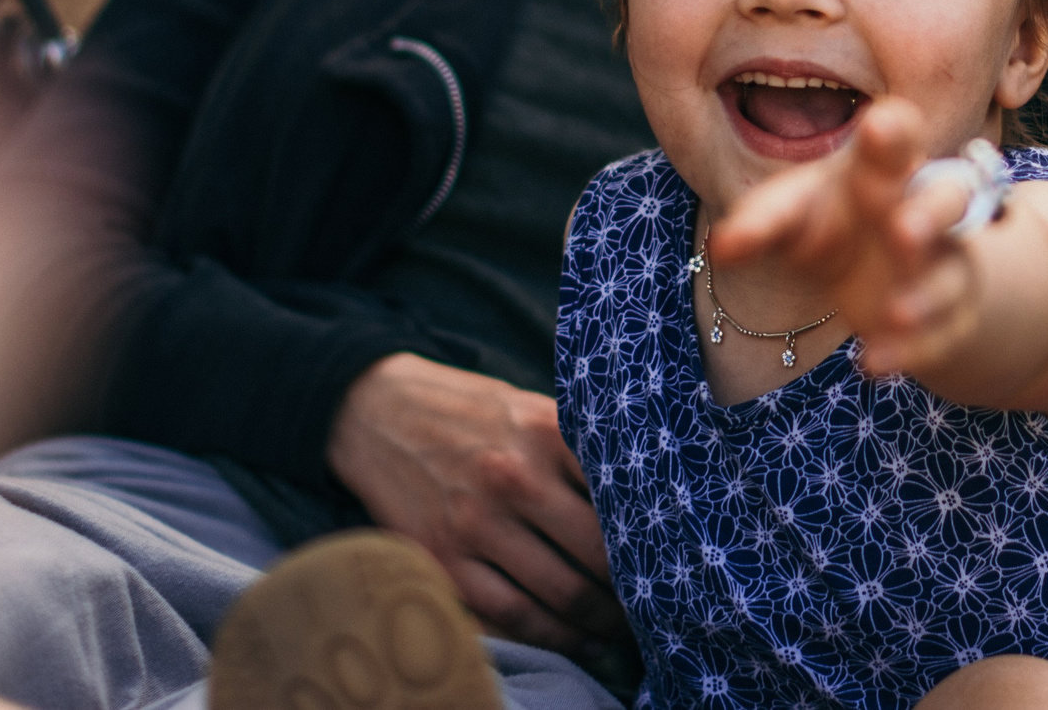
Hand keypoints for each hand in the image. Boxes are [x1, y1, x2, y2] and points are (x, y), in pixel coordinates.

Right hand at [326, 353, 625, 653]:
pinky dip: (550, 635)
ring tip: (621, 628)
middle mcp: (513, 478)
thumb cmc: (468, 411)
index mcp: (545, 432)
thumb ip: (578, 450)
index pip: (620, 494)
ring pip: (559, 592)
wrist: (374, 410)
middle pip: (597, 553)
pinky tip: (575, 640)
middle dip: (632, 587)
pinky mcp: (442, 558)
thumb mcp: (529, 408)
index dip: (652, 532)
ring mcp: (475, 523)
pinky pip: (510, 613)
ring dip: (598, 621)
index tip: (672, 552)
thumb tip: (641, 498)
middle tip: (653, 600)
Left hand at [708, 101, 987, 374]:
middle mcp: (924, 209)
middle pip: (948, 198)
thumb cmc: (829, 221)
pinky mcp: (947, 314)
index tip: (880, 124)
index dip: (895, 131)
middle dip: (930, 213)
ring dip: (926, 293)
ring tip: (894, 312)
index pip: (901, 136)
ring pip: (953, 271)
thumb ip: (759, 223)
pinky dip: (910, 350)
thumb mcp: (791, 214)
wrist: (874, 275)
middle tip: (900, 231)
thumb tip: (721, 247)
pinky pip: (940, 333)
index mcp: (885, 169)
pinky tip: (873, 363)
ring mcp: (943, 261)